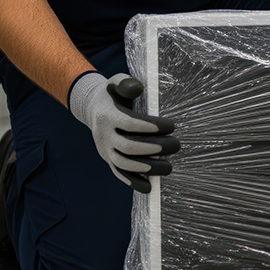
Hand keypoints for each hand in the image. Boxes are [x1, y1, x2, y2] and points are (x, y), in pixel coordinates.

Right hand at [68, 72, 178, 192]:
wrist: (92, 107)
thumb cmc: (112, 93)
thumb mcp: (116, 82)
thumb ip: (126, 83)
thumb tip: (138, 88)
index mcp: (108, 115)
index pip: (130, 124)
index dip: (151, 127)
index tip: (172, 126)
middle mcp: (104, 135)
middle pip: (128, 147)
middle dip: (154, 149)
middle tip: (176, 145)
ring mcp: (105, 150)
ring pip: (124, 164)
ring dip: (147, 168)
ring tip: (169, 167)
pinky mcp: (107, 159)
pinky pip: (118, 173)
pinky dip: (133, 182)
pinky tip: (149, 188)